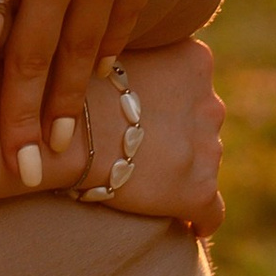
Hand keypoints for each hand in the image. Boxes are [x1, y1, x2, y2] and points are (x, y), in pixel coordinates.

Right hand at [82, 38, 224, 231]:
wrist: (64, 130)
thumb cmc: (75, 87)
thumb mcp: (114, 48)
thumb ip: (137, 54)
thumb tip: (129, 67)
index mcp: (194, 62)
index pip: (194, 82)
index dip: (170, 100)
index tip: (149, 113)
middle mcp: (210, 103)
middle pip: (201, 123)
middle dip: (177, 134)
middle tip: (138, 147)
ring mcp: (208, 149)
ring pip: (204, 164)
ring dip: (181, 170)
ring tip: (146, 181)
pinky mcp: (198, 192)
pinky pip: (211, 213)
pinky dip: (201, 219)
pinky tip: (191, 226)